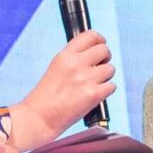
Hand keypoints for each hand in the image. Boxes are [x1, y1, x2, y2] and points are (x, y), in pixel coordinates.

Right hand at [18, 30, 116, 146]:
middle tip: (99, 67)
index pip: (91, 35)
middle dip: (105, 58)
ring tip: (93, 84)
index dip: (100, 40)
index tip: (101, 45)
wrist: (40, 117)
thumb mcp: (56, 67)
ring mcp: (85, 79)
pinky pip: (112, 86)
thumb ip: (73, 58)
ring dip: (105, 77)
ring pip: (110, 69)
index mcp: (65, 55)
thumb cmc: (46, 95)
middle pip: (105, 50)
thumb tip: (94, 51)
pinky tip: (95, 95)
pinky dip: (106, 91)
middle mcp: (76, 64)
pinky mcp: (93, 94)